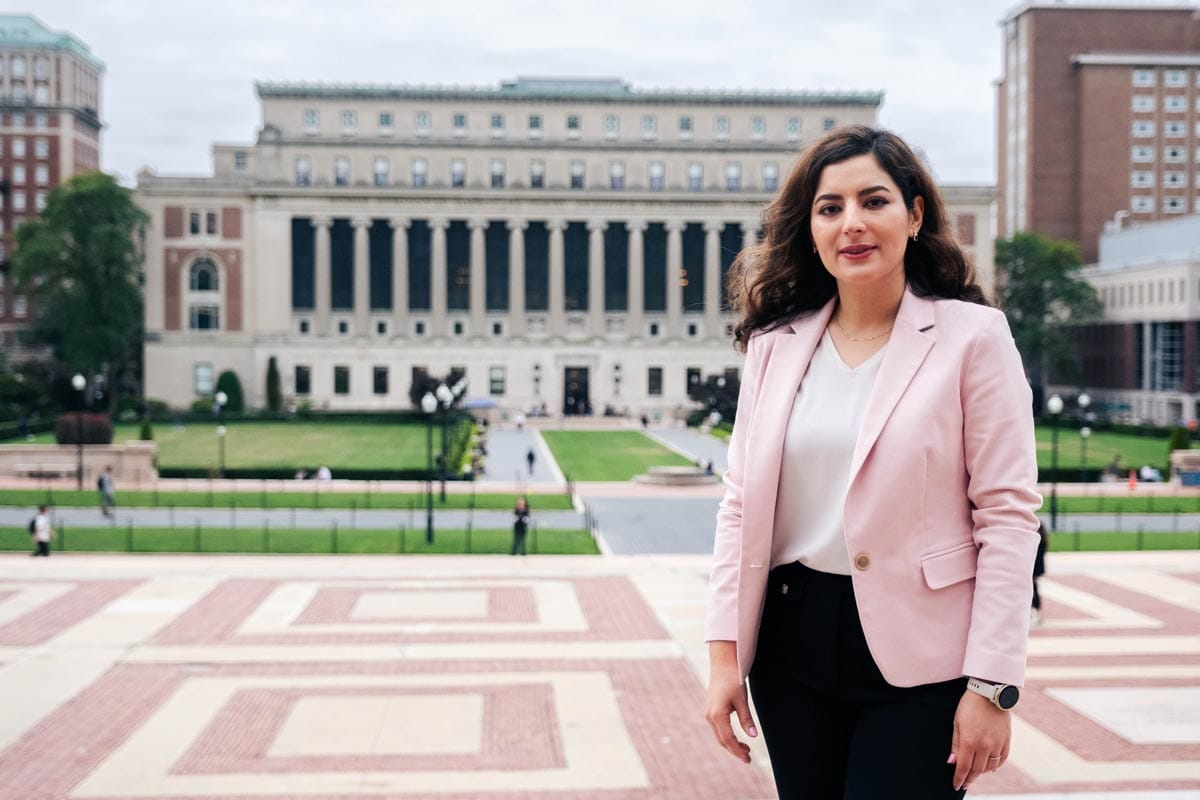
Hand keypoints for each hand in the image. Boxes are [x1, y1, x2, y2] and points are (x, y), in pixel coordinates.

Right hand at [704, 641, 757, 762]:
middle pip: (722, 740)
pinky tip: (738, 738)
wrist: (723, 663)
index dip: (738, 751)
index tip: (748, 760)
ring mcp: (709, 713)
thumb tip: (754, 736)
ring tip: (746, 750)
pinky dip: (728, 736)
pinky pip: (719, 729)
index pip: (728, 739)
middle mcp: (710, 716)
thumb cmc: (733, 679)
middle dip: (735, 751)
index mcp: (717, 715)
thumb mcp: (742, 699)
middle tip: (748, 759)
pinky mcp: (712, 710)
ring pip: (720, 736)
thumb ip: (747, 719)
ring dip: (731, 744)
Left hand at [950, 690, 1010, 791]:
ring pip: (990, 767)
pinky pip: (1002, 759)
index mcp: (969, 741)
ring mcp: (997, 744)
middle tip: (964, 783)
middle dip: (969, 778)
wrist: (990, 692)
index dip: (959, 778)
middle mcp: (985, 746)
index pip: (963, 767)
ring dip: (981, 772)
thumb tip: (952, 762)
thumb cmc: (969, 706)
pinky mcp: (1007, 740)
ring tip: (975, 774)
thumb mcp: (957, 723)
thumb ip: (955, 744)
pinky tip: (989, 767)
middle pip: (977, 770)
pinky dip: (995, 766)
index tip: (956, 785)